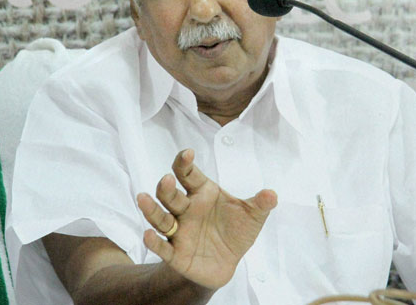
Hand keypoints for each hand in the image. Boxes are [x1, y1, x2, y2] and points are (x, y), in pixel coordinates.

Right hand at [136, 149, 276, 289]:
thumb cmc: (236, 230)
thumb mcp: (252, 216)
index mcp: (202, 193)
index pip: (189, 174)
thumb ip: (261, 204)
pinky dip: (154, 242)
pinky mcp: (176, 254)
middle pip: (171, 195)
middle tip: (167, 180)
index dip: (185, 163)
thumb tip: (272, 194)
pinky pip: (162, 247)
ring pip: (161, 218)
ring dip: (151, 209)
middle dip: (167, 187)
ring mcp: (179, 231)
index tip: (187, 153)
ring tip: (143, 198)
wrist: (228, 262)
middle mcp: (186, 209)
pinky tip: (148, 235)